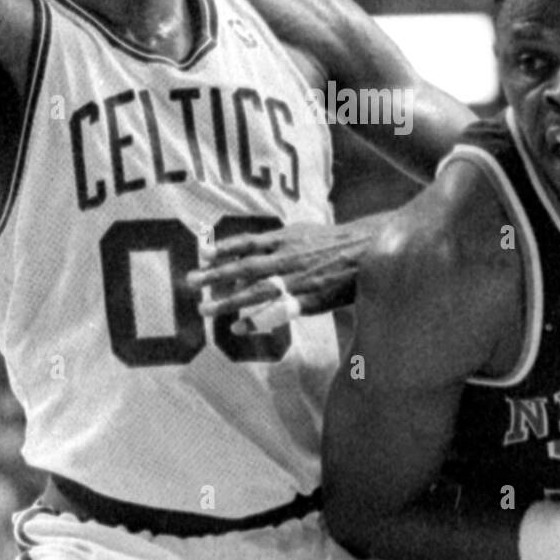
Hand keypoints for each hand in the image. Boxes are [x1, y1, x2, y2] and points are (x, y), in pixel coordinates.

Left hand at [186, 220, 375, 333]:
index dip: (224, 247)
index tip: (202, 252)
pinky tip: (237, 327)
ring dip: (227, 300)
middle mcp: (286, 258)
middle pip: (244, 267)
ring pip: (255, 291)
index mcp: (286, 239)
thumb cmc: (335, 243)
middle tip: (190, 281)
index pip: (248, 242)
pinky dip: (256, 320)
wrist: (368, 252)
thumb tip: (252, 248)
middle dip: (215, 275)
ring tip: (203, 309)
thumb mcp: (305, 232)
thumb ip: (278, 240)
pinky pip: (276, 312)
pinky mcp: (307, 300)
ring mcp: (296, 280)